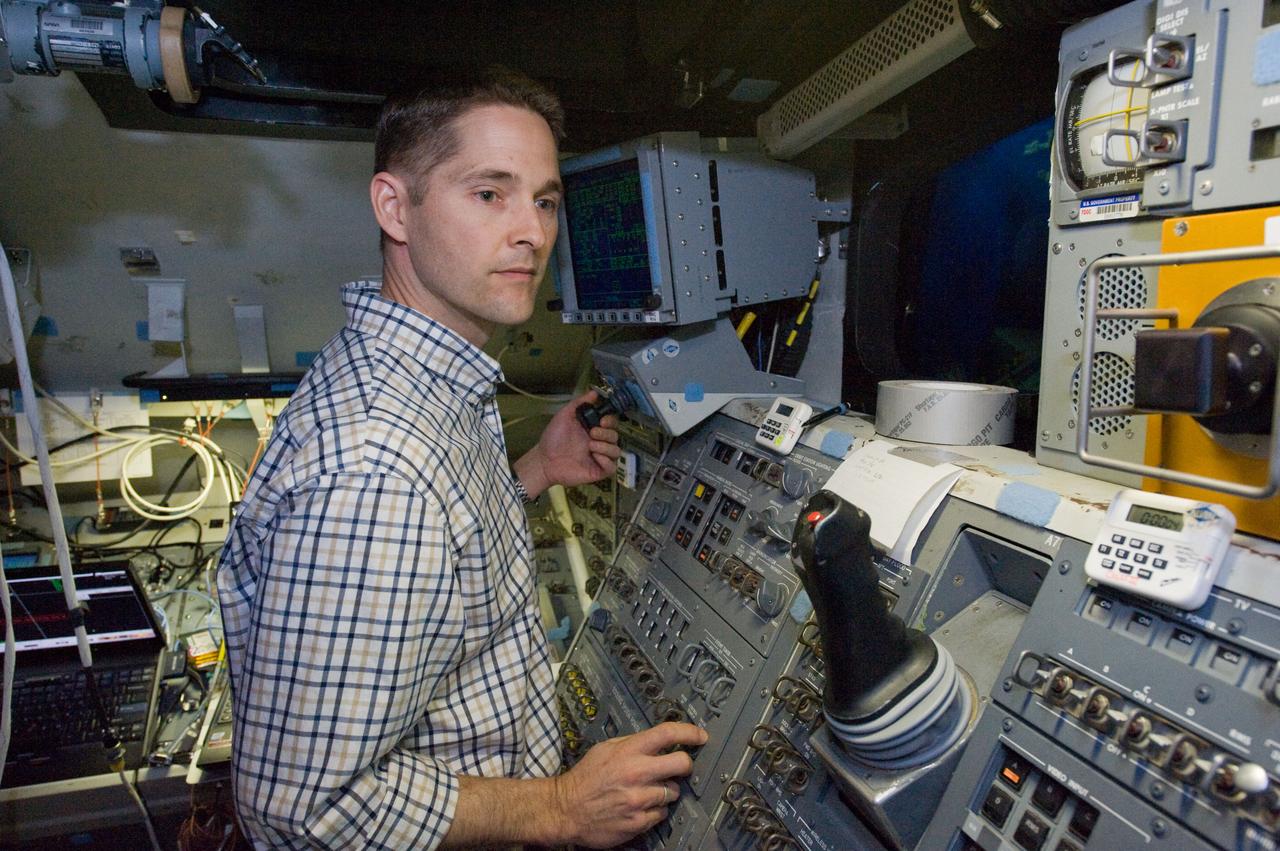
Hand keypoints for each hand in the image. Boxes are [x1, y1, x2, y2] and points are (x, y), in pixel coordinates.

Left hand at [514, 389, 620, 497]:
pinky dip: (606, 460)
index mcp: (593, 429)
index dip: (611, 421)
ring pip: (617, 451)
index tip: (602, 420)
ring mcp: (599, 457)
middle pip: (616, 436)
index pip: (612, 423)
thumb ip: (579, 403)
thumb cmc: (553, 438)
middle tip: (592, 434)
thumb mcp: (565, 415)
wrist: (544, 459)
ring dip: (606, 446)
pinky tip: (594, 457)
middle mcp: (598, 442)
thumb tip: (594, 392)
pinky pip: (612, 466)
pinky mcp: (598, 471)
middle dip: (606, 433)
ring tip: (590, 446)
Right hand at [552, 722, 707, 848]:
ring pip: (674, 791)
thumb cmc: (585, 778)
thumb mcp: (606, 749)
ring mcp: (639, 799)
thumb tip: (659, 740)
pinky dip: (656, 809)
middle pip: (682, 763)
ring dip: (667, 790)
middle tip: (680, 766)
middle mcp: (637, 773)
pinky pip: (662, 813)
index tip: (700, 736)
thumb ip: (633, 743)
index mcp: (628, 751)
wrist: (566, 809)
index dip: (690, 732)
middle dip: (685, 764)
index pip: (667, 733)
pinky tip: (641, 805)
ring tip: (649, 790)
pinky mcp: (639, 821)